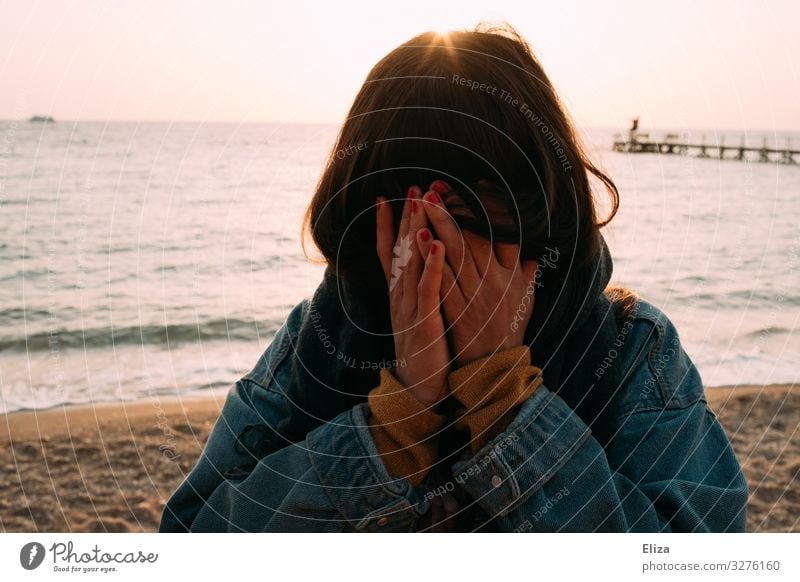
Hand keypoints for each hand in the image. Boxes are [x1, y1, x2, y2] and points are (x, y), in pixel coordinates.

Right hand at [376, 187, 449, 406]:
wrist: (419, 390)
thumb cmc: (426, 352)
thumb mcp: (423, 316)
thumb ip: (426, 291)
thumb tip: (431, 269)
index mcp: (400, 294)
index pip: (390, 252)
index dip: (389, 225)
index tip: (388, 198)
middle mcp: (399, 296)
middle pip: (401, 249)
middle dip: (407, 216)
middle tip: (412, 187)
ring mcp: (409, 308)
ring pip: (411, 262)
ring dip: (416, 231)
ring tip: (420, 203)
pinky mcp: (424, 321)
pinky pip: (428, 289)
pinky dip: (432, 265)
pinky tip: (438, 244)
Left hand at [418, 181, 538, 367]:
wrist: (492, 368)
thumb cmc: (507, 330)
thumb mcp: (525, 300)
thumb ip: (528, 271)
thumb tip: (535, 244)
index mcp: (512, 276)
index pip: (503, 232)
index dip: (490, 205)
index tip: (477, 182)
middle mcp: (495, 283)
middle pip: (475, 237)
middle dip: (455, 208)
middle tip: (437, 185)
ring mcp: (475, 296)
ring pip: (456, 252)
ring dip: (439, 223)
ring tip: (423, 200)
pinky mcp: (455, 310)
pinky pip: (441, 277)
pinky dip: (430, 256)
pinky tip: (418, 236)